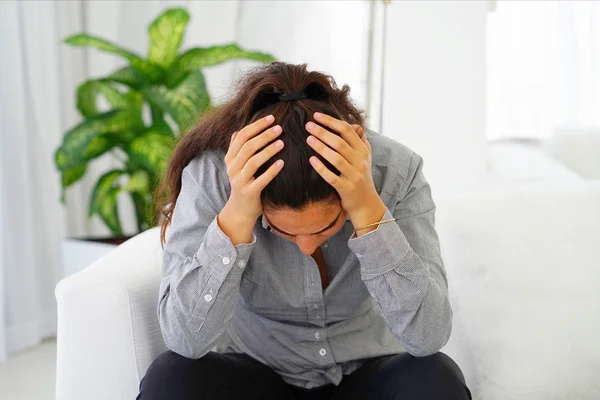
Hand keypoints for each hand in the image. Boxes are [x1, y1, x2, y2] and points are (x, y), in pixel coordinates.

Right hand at [221, 115, 284, 223]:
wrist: (240, 209)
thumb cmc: (244, 182)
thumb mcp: (237, 164)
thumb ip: (238, 148)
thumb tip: (241, 129)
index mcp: (230, 157)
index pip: (242, 136)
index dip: (257, 126)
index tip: (271, 118)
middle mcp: (232, 167)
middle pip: (248, 146)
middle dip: (264, 135)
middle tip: (279, 128)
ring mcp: (240, 180)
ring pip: (253, 162)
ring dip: (268, 150)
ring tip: (282, 143)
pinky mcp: (249, 192)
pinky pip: (261, 180)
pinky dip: (271, 171)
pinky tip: (282, 163)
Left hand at [305, 113, 385, 230]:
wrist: (366, 203)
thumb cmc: (361, 177)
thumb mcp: (365, 157)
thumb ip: (360, 141)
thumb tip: (354, 124)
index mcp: (363, 150)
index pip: (347, 130)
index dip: (331, 121)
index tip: (316, 115)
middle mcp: (360, 161)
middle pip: (340, 142)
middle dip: (323, 132)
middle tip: (307, 125)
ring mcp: (354, 175)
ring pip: (336, 158)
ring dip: (321, 147)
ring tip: (308, 139)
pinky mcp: (347, 189)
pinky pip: (332, 177)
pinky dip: (321, 168)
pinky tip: (311, 160)